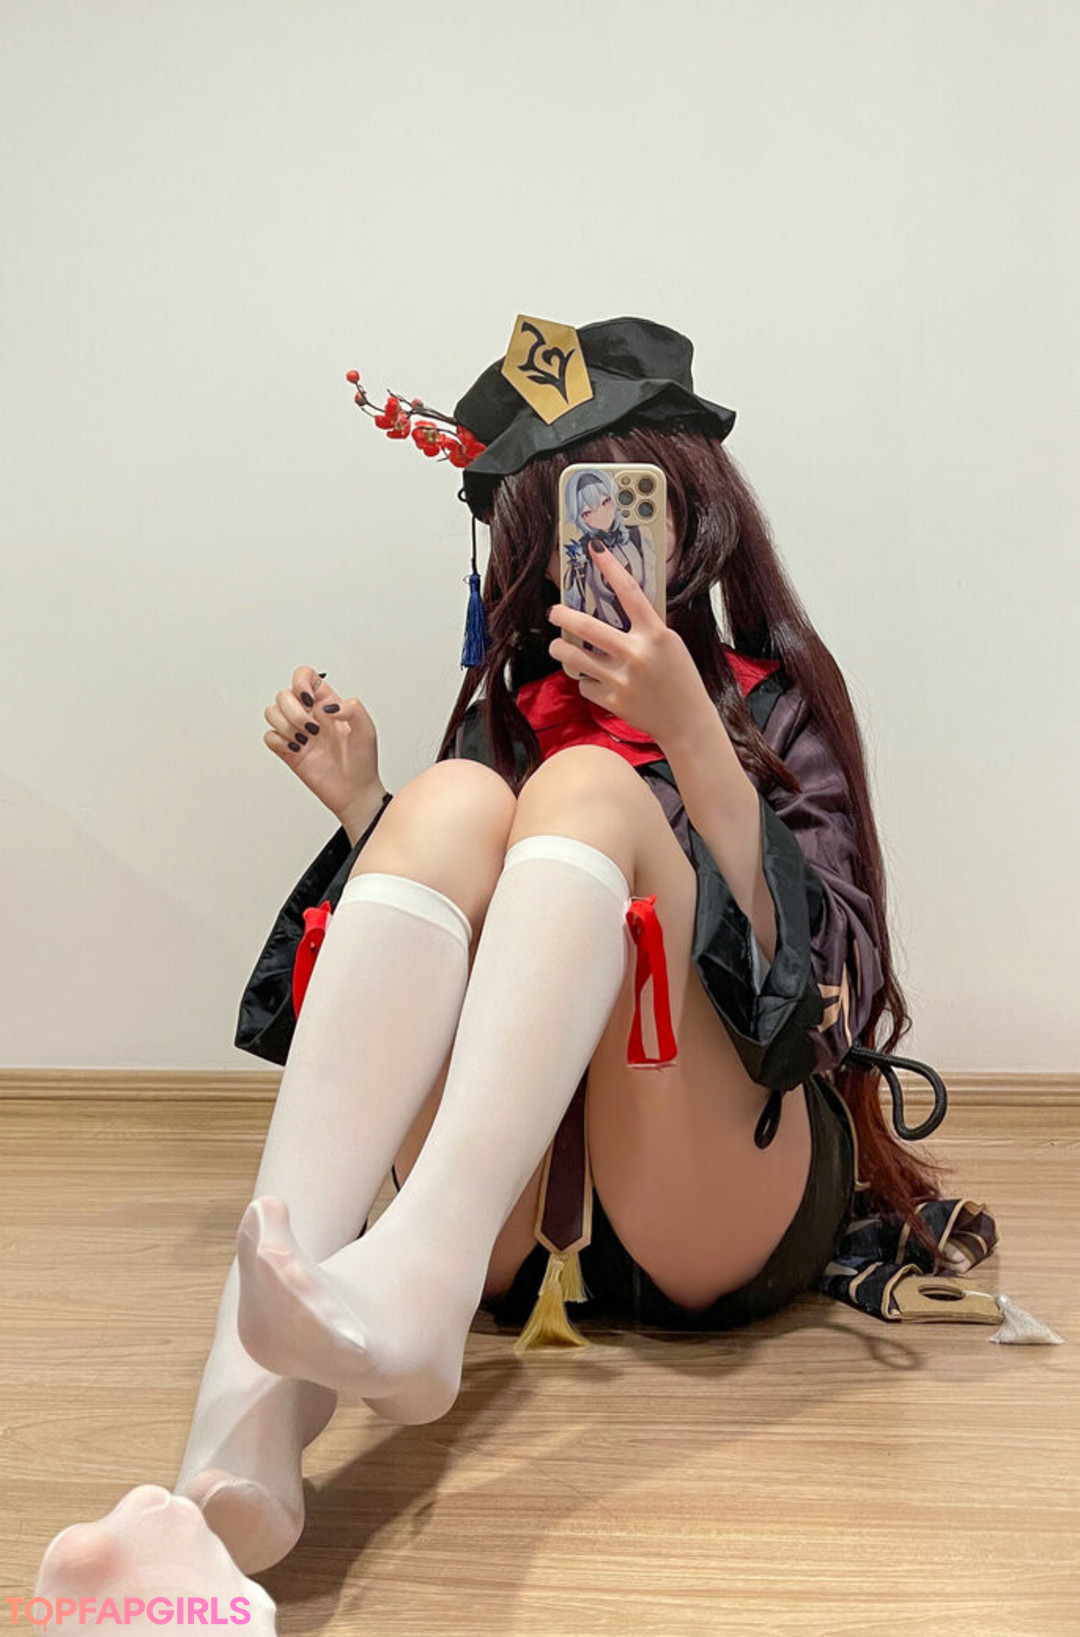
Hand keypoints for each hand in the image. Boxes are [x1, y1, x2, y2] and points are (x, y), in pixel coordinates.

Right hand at [263, 665, 384, 823]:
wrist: (355, 791)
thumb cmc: (362, 761)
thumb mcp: (367, 730)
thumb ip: (354, 709)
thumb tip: (328, 707)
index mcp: (326, 703)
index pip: (304, 676)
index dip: (300, 681)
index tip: (309, 699)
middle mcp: (309, 714)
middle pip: (283, 694)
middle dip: (294, 711)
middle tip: (313, 730)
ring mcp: (297, 732)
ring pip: (271, 712)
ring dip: (286, 726)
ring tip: (305, 740)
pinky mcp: (288, 751)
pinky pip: (269, 736)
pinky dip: (279, 741)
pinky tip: (297, 750)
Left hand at [546, 542, 713, 749]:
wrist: (686, 722)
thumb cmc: (680, 679)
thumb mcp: (670, 644)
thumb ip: (645, 627)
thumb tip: (613, 603)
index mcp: (656, 634)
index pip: (629, 592)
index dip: (610, 568)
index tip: (595, 550)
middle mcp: (636, 654)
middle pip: (586, 627)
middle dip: (562, 615)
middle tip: (554, 612)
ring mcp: (621, 679)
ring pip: (573, 656)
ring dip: (560, 648)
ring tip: (559, 646)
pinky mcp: (611, 699)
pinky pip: (583, 683)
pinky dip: (586, 680)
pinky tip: (596, 680)